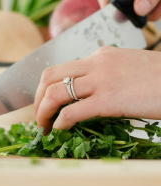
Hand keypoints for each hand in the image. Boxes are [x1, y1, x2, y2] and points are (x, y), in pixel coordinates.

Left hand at [34, 46, 160, 131]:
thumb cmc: (157, 78)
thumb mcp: (125, 68)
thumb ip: (102, 76)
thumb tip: (84, 93)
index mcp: (99, 55)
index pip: (60, 68)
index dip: (46, 87)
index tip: (44, 103)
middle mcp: (95, 63)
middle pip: (49, 76)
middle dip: (36, 98)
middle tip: (38, 115)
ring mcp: (101, 81)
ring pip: (55, 93)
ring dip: (42, 112)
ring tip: (42, 126)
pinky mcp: (109, 100)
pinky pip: (72, 112)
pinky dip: (59, 123)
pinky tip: (59, 131)